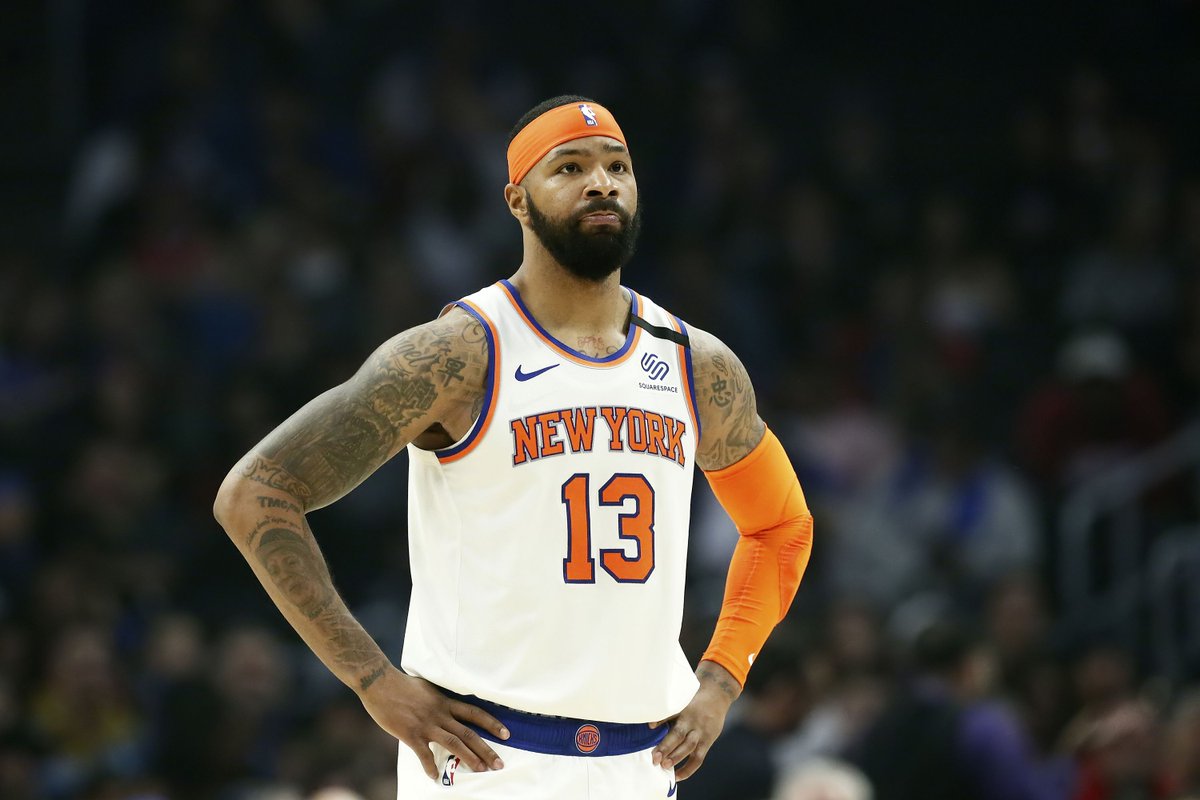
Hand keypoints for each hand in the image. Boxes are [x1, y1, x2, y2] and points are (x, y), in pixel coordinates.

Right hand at [357, 667, 510, 779]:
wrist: (379, 682)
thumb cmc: (401, 684)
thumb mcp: (428, 687)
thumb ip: (439, 699)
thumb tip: (447, 706)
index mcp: (445, 702)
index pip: (474, 713)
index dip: (492, 723)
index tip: (506, 734)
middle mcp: (440, 713)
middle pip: (469, 733)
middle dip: (486, 749)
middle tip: (498, 763)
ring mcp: (426, 724)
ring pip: (454, 744)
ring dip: (469, 758)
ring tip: (480, 770)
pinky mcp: (411, 734)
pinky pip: (424, 754)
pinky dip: (430, 767)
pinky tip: (435, 776)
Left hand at [650, 661, 740, 780]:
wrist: (718, 694)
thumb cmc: (694, 698)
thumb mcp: (682, 700)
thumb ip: (667, 713)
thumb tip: (650, 725)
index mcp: (685, 709)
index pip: (671, 717)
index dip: (660, 723)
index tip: (650, 730)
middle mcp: (694, 721)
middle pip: (679, 735)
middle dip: (666, 748)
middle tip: (655, 759)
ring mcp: (702, 732)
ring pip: (689, 747)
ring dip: (676, 758)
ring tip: (665, 767)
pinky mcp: (708, 741)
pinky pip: (699, 758)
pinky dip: (689, 768)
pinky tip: (678, 776)